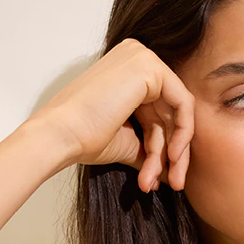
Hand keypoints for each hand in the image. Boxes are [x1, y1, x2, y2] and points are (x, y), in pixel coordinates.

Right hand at [28, 38, 194, 192]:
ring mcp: (143, 59)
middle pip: (169, 113)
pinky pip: (183, 103)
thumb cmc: (83, 138)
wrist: (61, 134)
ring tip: (166, 180)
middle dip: (173, 154)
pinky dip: (183, 132)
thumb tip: (169, 170)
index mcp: (127, 73)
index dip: (163, 149)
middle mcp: (136, 59)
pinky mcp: (149, 67)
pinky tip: (171, 157)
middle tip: (174, 184)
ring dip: (174, 152)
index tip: (161, 179)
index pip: (158, 113)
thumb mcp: (126, 142)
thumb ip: (150, 149)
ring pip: (178, 112)